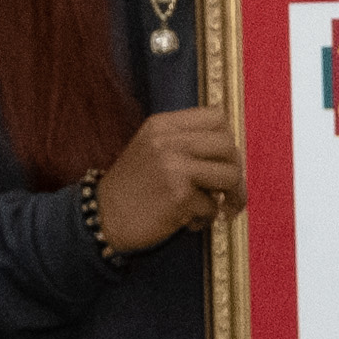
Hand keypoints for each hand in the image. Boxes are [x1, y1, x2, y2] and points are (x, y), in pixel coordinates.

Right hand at [92, 103, 242, 255]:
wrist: (102, 218)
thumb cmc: (132, 188)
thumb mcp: (150, 149)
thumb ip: (183, 142)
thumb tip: (230, 151)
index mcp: (162, 125)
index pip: (216, 116)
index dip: (228, 139)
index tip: (224, 159)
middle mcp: (168, 141)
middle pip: (228, 145)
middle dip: (236, 170)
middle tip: (230, 189)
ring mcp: (174, 167)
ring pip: (229, 174)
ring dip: (232, 196)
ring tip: (221, 208)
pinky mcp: (179, 196)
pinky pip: (212, 206)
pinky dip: (206, 218)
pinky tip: (190, 221)